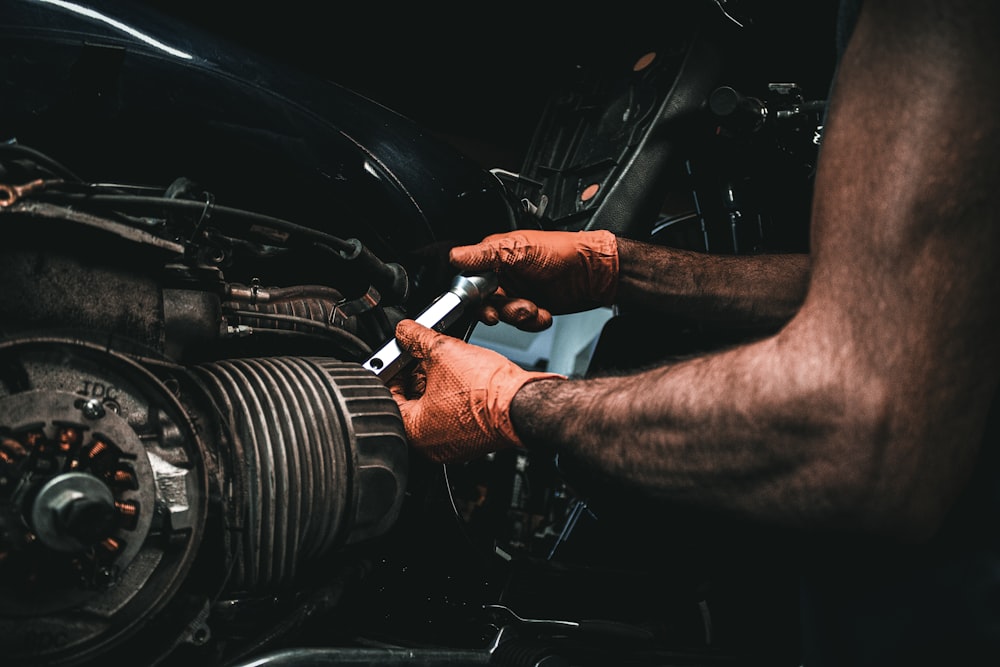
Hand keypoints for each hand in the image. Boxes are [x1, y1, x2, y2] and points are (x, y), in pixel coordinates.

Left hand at [388, 319, 562, 462]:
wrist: (524, 403)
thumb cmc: (488, 392)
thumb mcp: (443, 353)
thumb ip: (417, 339)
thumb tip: (405, 332)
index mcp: (414, 432)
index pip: (388, 397)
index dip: (391, 370)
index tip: (397, 356)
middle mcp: (430, 445)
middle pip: (409, 404)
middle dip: (413, 376)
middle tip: (419, 355)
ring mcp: (451, 445)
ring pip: (430, 409)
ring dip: (432, 384)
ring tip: (443, 363)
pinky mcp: (470, 440)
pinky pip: (449, 416)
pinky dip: (449, 396)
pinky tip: (458, 377)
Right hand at [450, 229, 617, 331]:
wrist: (594, 273)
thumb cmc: (562, 252)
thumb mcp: (519, 249)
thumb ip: (484, 255)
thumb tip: (455, 256)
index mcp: (494, 256)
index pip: (469, 280)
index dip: (473, 296)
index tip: (485, 304)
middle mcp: (502, 275)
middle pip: (484, 303)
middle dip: (500, 310)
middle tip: (514, 309)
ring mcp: (516, 292)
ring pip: (503, 315)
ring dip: (519, 315)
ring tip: (535, 308)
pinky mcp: (529, 307)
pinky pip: (521, 324)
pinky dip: (533, 322)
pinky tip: (543, 312)